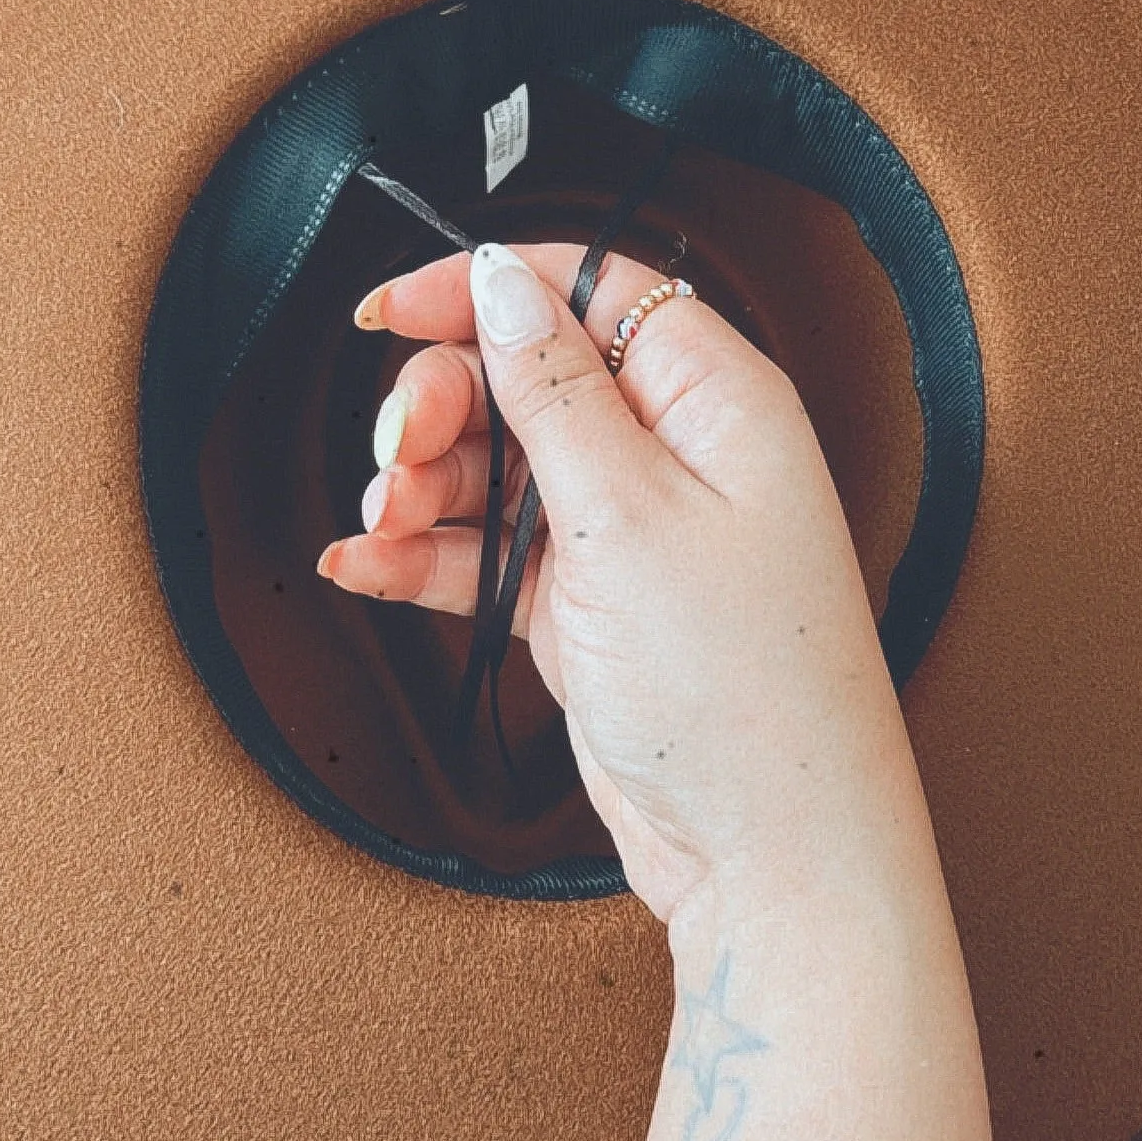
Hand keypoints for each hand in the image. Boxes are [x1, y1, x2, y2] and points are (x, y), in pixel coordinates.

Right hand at [318, 242, 909, 926]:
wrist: (771, 855)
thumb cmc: (748, 694)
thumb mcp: (630, 516)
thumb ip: (555, 392)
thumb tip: (503, 284)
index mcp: (713, 400)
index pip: (586, 290)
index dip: (482, 289)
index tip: (392, 310)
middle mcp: (674, 453)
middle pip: (526, 377)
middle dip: (444, 405)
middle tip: (398, 453)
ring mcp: (629, 530)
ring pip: (497, 465)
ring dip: (423, 487)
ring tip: (385, 526)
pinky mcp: (590, 601)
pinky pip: (489, 553)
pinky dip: (428, 556)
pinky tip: (370, 564)